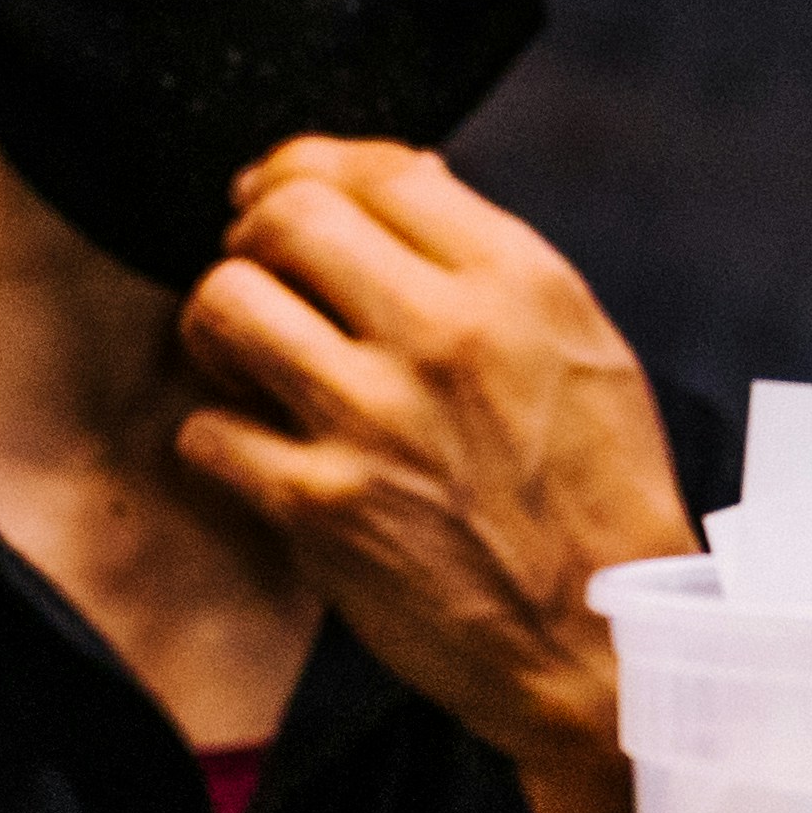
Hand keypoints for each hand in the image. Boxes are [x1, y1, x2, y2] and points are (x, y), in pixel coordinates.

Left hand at [169, 137, 696, 800]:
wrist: (604, 642)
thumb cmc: (593, 491)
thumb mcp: (580, 344)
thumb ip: (489, 261)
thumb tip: (401, 176)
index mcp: (517, 282)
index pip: (377, 170)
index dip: (310, 170)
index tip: (282, 196)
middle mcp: (444, 335)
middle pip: (285, 216)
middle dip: (252, 235)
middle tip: (259, 273)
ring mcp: (375, 419)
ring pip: (223, 304)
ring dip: (218, 328)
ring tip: (248, 359)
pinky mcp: (321, 507)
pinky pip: (207, 429)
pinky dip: (219, 438)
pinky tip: (256, 452)